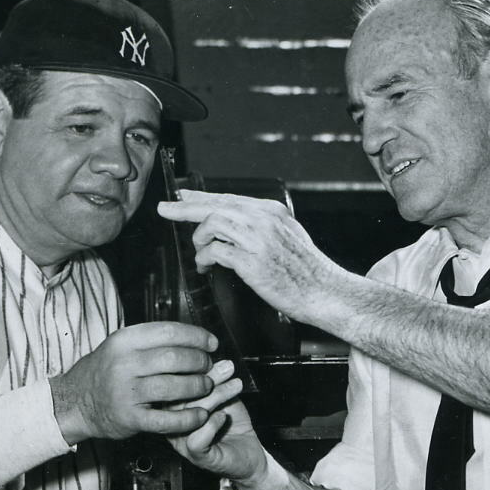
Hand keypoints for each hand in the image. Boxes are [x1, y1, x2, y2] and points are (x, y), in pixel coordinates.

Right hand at [50, 321, 218, 443]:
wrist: (75, 403)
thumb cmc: (105, 372)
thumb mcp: (120, 347)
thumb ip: (151, 341)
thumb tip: (193, 337)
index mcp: (124, 341)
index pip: (169, 332)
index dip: (197, 337)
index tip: (212, 343)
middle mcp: (124, 364)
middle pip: (174, 358)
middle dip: (200, 362)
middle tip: (209, 367)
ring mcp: (126, 392)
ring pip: (173, 386)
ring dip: (198, 386)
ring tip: (207, 387)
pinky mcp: (130, 418)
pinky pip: (167, 419)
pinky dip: (188, 418)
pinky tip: (200, 415)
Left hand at [157, 189, 339, 323]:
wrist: (324, 292)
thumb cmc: (307, 271)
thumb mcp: (289, 236)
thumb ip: (264, 226)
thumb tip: (236, 225)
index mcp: (271, 211)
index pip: (228, 198)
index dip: (201, 197)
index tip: (182, 197)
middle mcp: (263, 220)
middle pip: (215, 205)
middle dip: (185, 208)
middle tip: (165, 210)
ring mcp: (258, 239)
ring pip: (212, 224)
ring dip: (199, 239)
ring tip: (199, 252)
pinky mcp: (252, 262)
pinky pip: (215, 251)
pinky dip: (204, 258)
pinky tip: (205, 267)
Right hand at [165, 358, 268, 485]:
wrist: (249, 451)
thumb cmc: (231, 424)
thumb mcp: (220, 394)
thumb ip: (211, 379)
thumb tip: (208, 358)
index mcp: (171, 407)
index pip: (170, 383)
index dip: (190, 368)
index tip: (210, 357)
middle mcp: (172, 424)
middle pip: (177, 397)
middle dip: (206, 378)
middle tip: (227, 369)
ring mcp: (182, 441)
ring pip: (189, 415)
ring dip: (216, 396)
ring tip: (234, 387)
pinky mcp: (197, 456)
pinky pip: (197, 439)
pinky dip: (212, 424)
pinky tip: (223, 416)